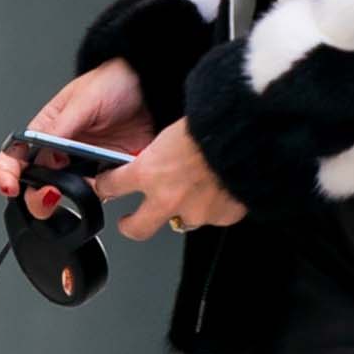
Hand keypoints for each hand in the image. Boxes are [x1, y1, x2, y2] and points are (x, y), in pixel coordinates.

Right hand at [0, 60, 152, 216]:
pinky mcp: (109, 174)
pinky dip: (96, 198)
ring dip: (67, 198)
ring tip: (77, 191)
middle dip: (36, 195)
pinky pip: (98, 194)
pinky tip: (102, 188)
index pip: (17, 154)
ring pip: (66, 193)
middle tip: (46, 198)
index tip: (9, 185)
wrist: (155, 89)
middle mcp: (63, 149)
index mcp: (49, 128)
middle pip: (37, 181)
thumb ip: (60, 127)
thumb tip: (37, 148)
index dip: (7, 172)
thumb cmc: (117, 82)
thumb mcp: (84, 100)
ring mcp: (85, 164)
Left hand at [102, 120, 245, 241]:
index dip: (106, 186)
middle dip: (129, 227)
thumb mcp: (173, 131)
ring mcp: (194, 211)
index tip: (106, 186)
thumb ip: (161, 152)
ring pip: (179, 222)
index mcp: (149, 171)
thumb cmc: (213, 124)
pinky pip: (213, 217)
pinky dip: (214, 207)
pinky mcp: (221, 217)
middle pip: (136, 228)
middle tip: (128, 222)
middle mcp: (167, 197)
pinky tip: (220, 191)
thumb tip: (160, 157)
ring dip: (181, 211)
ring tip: (190, 196)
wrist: (248, 137)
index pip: (112, 186)